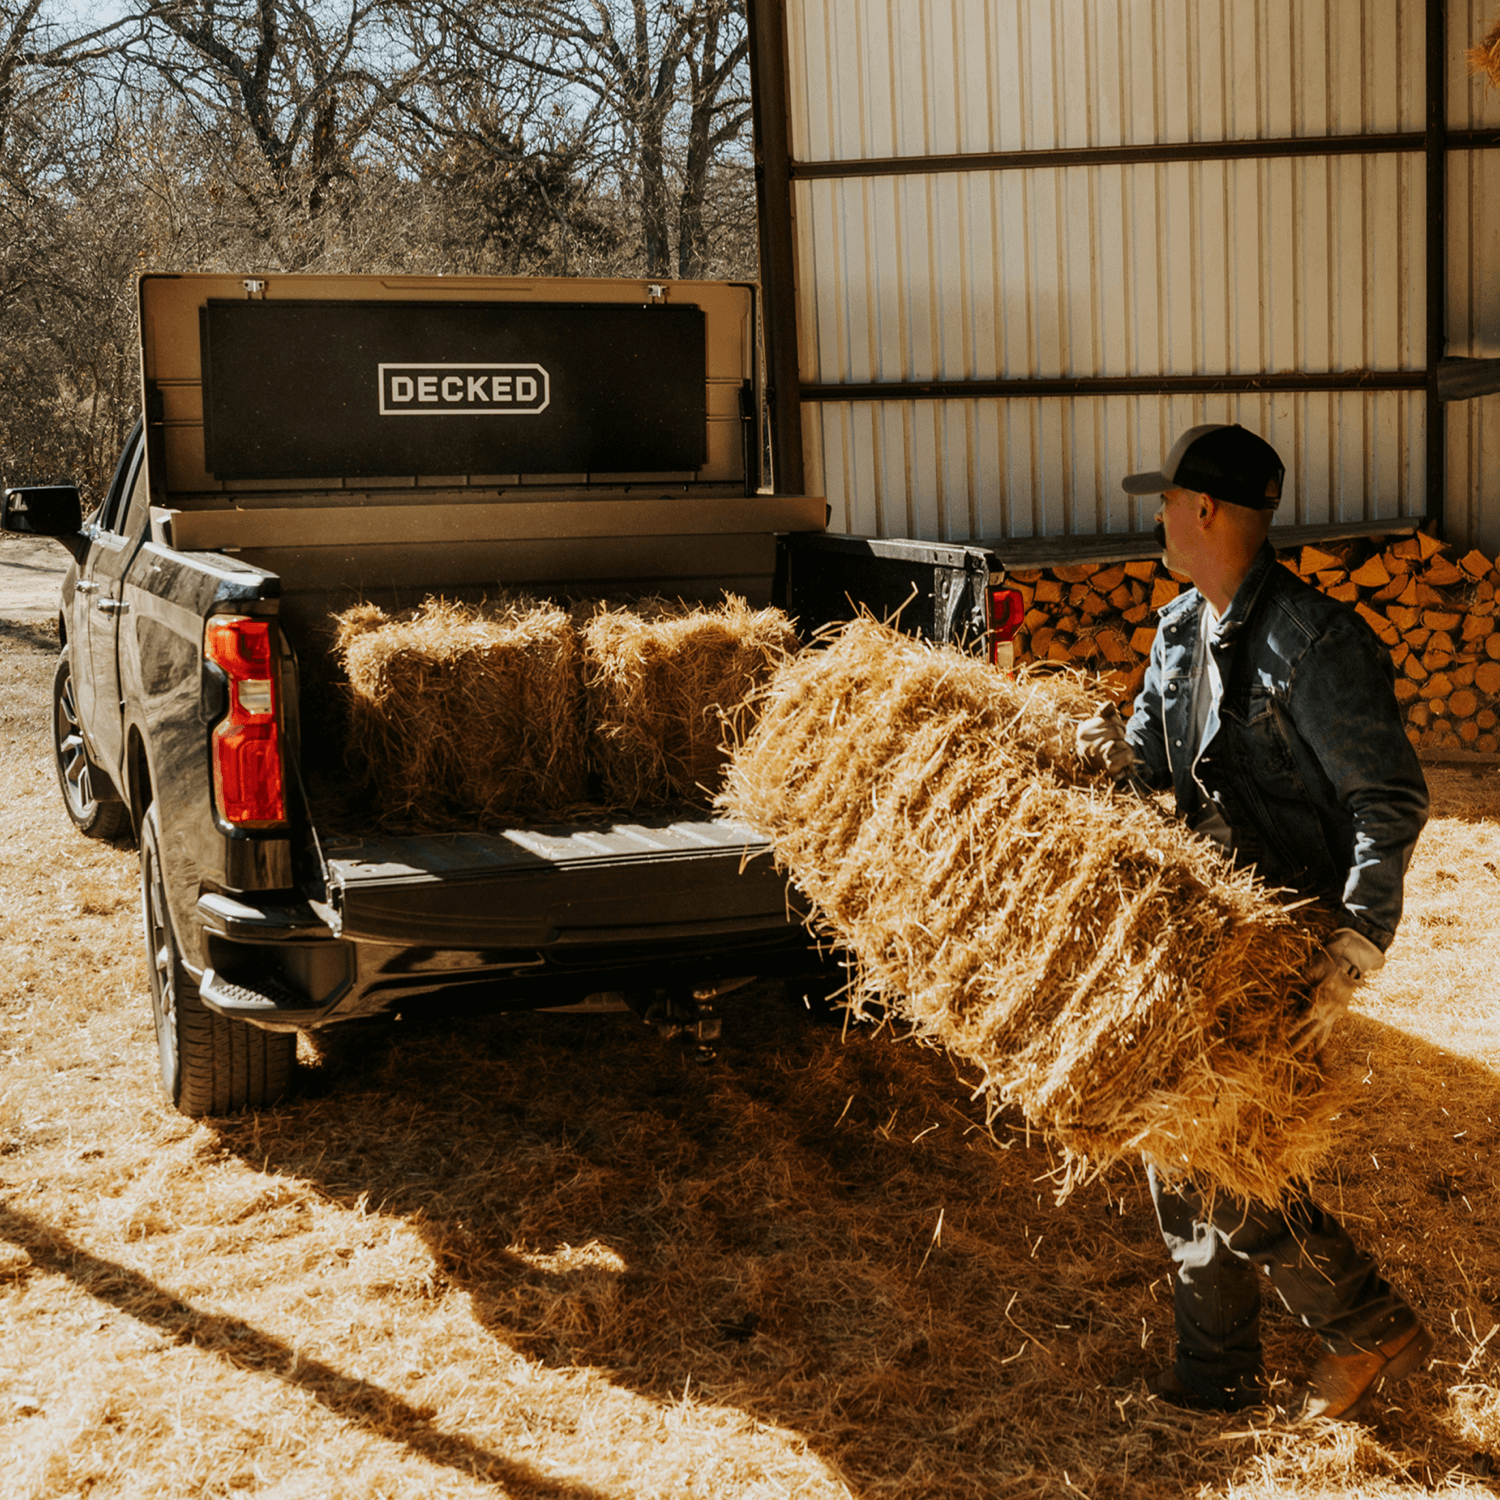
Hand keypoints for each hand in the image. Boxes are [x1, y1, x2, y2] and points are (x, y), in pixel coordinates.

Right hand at [1076, 703, 1134, 776]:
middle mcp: (1087, 743)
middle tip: (1118, 739)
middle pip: (1117, 730)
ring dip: (1124, 745)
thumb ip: (1104, 714)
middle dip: (1122, 734)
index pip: (1110, 719)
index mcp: (1084, 730)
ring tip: (1117, 749)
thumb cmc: (1098, 742)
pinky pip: (1126, 755)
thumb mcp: (1098, 725)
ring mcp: (1097, 756)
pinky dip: (1128, 755)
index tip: (1115, 729)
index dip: (1117, 722)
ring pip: (1120, 743)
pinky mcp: (1108, 767)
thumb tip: (1110, 703)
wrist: (1095, 768)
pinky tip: (1121, 757)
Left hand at [1290, 928, 1384, 1051]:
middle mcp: (1329, 1010)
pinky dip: (1324, 1035)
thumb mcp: (1309, 970)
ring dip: (1314, 1043)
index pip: (1301, 1019)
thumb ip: (1297, 985)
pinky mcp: (1341, 1010)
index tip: (1280, 1036)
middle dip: (1299, 1042)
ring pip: (1324, 1032)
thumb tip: (1283, 995)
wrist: (1352, 958)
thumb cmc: (1328, 961)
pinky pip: (1331, 1026)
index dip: (1290, 1028)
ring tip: (1307, 1055)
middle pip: (1311, 1031)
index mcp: (1320, 1000)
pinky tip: (1320, 1043)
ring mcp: (1337, 1011)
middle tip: (1286, 1052)